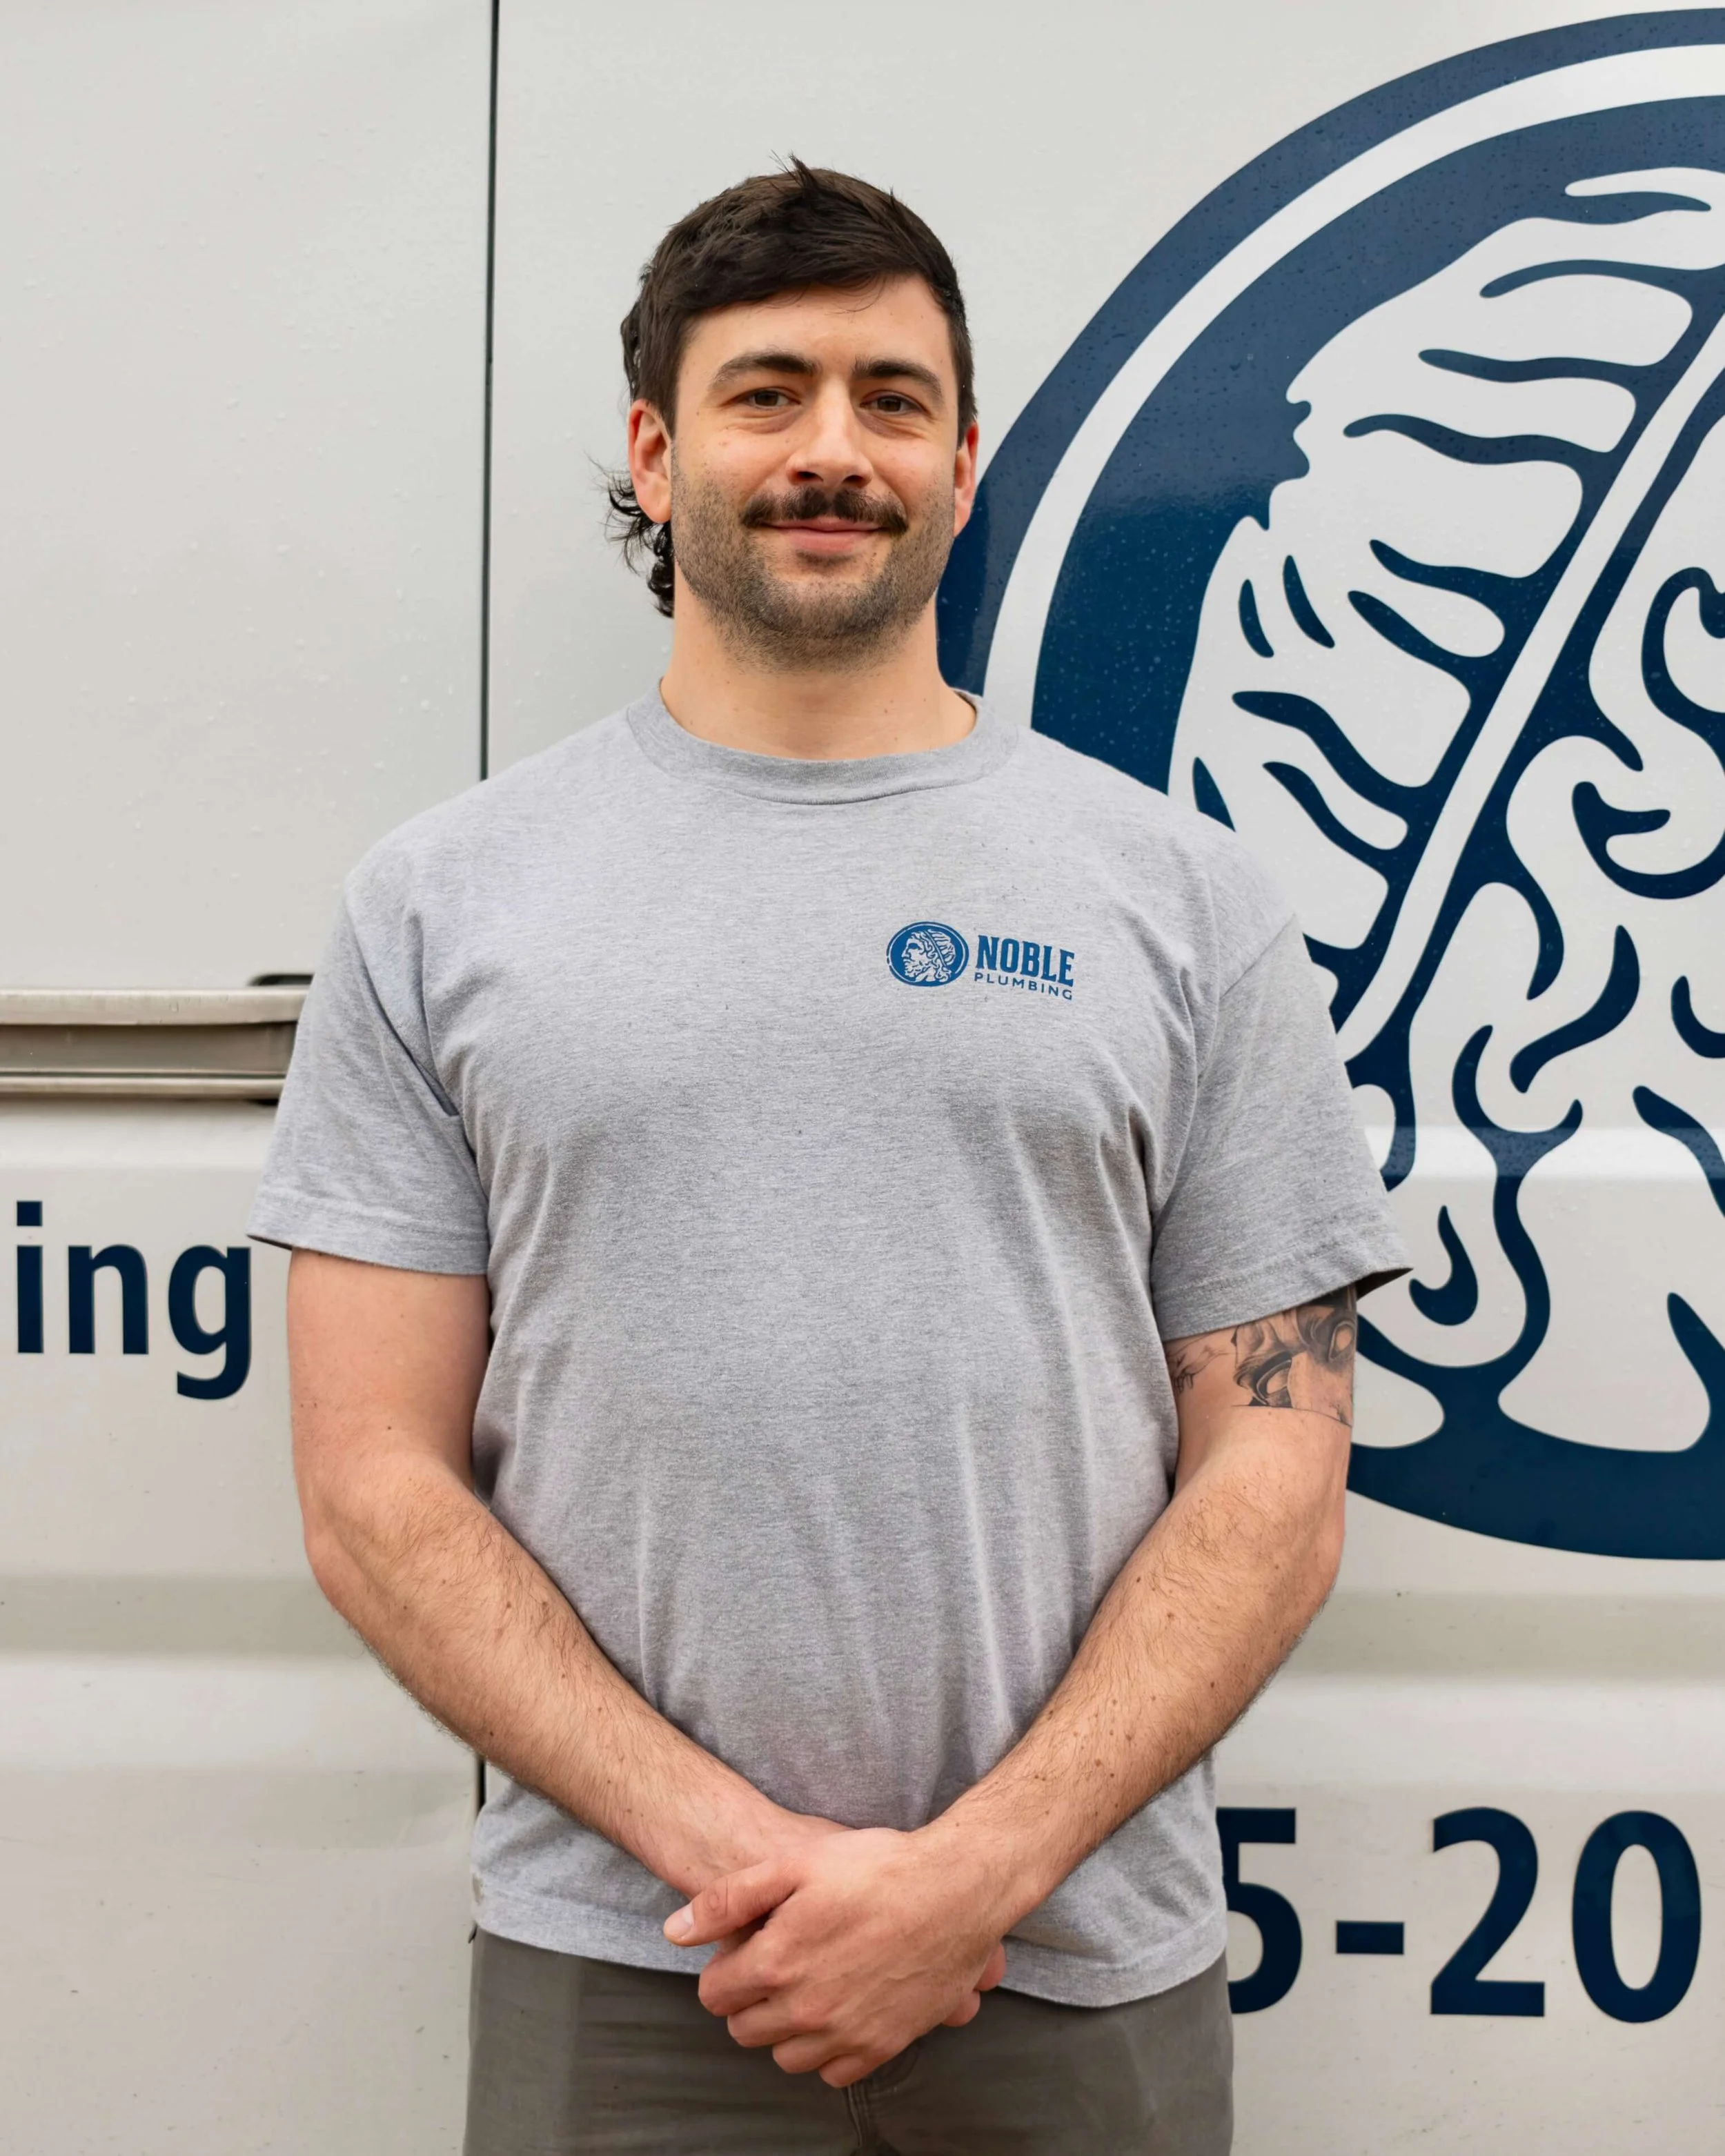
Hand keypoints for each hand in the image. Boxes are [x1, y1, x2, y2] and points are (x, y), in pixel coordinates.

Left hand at [664, 1826, 1012, 2086]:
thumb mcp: (796, 1863)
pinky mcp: (882, 2047)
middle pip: (745, 2030)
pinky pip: (832, 2072)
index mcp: (777, 1963)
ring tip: (807, 1985)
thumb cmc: (877, 1868)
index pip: (715, 1995)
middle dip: (749, 1999)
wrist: (956, 1889)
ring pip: (785, 2056)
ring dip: (785, 2028)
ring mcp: (845, 2034)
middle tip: (775, 1965)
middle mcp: (806, 2009)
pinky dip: (827, 2049)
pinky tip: (839, 2009)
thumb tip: (675, 1932)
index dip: (723, 1969)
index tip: (746, 1949)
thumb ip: (728, 1899)